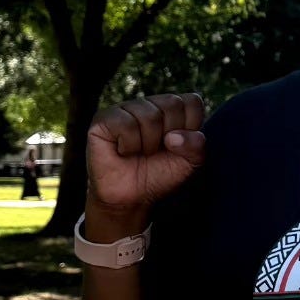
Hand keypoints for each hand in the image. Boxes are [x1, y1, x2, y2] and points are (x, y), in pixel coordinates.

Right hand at [85, 93, 206, 222]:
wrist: (132, 198)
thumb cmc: (160, 175)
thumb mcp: (191, 162)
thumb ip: (196, 145)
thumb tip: (173, 137)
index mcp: (172, 107)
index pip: (192, 102)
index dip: (190, 127)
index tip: (177, 145)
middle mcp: (149, 103)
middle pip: (173, 104)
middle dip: (170, 136)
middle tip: (155, 151)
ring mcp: (125, 109)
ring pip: (150, 115)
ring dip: (148, 144)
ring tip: (139, 152)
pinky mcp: (103, 119)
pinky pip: (126, 124)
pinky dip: (129, 145)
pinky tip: (122, 151)